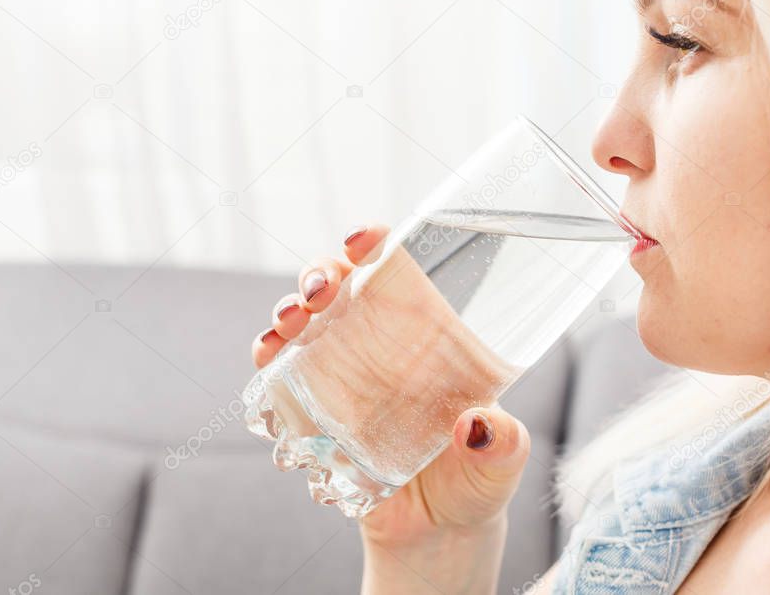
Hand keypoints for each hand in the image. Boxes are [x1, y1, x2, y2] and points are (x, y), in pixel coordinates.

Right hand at [252, 224, 530, 549]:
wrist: (439, 531)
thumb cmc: (478, 479)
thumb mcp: (502, 459)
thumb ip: (502, 445)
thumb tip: (479, 428)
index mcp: (430, 334)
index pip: (399, 270)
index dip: (375, 244)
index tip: (363, 239)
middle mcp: (382, 343)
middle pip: (341, 284)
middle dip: (321, 272)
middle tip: (321, 290)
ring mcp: (343, 373)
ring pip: (303, 322)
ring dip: (287, 311)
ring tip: (288, 323)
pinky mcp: (314, 410)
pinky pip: (280, 374)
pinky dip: (267, 360)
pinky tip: (267, 360)